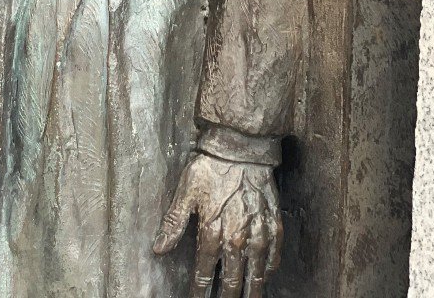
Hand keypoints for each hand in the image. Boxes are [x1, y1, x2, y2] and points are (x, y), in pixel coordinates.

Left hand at [153, 153, 281, 297]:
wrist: (240, 150)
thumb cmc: (210, 168)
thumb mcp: (185, 193)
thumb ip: (173, 224)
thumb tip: (158, 249)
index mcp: (212, 233)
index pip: (205, 272)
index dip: (200, 290)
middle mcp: (237, 239)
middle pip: (233, 280)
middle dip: (227, 296)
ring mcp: (258, 234)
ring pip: (256, 274)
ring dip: (251, 291)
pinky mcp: (274, 225)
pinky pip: (274, 256)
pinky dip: (269, 269)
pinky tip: (265, 275)